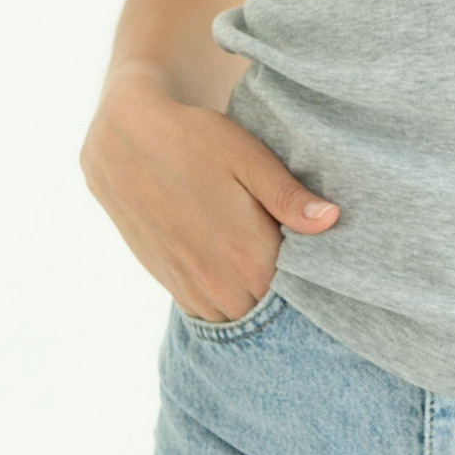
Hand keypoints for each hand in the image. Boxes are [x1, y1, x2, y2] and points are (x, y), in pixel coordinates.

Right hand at [77, 63, 340, 320]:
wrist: (122, 141)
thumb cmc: (192, 141)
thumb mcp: (249, 159)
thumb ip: (290, 198)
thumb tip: (331, 220)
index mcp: (248, 259)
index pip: (300, 290)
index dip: (311, 270)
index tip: (312, 245)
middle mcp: (218, 286)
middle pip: (269, 306)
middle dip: (282, 285)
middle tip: (280, 240)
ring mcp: (190, 289)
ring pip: (238, 313)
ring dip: (250, 292)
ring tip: (253, 249)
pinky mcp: (169, 283)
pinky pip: (208, 309)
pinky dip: (223, 293)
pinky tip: (227, 258)